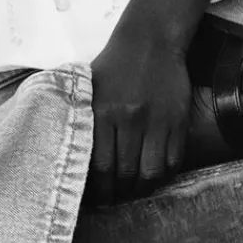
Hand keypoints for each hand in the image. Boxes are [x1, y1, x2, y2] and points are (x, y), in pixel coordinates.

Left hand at [86, 26, 192, 205]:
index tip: (98, 200)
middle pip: (125, 173)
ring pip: (151, 172)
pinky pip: (173, 160)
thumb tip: (65, 154)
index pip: (100, 166)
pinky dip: (164, 175)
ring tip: (134, 192)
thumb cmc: (113, 67)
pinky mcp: (178, 120)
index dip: (99, 190)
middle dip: (119, 194)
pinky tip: (154, 176)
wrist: (149, 41)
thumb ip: (79, 119)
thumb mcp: (88, 88)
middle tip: (114, 201)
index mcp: (102, 113)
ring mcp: (157, 121)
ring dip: (142, 189)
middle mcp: (129, 119)